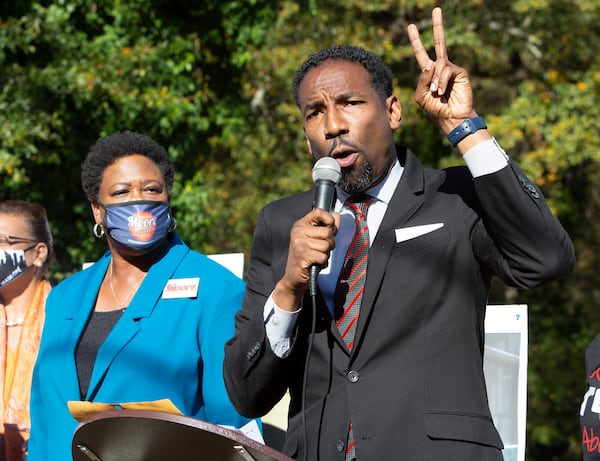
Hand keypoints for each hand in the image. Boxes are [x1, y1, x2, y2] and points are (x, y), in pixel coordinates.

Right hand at [273, 208, 338, 310]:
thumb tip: (336, 214)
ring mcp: (298, 243)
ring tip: (316, 257)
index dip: (329, 220)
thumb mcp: (316, 239)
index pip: (318, 212)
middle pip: (327, 232)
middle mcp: (297, 232)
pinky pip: (323, 256)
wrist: (294, 278)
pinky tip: (315, 264)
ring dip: (325, 255)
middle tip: (319, 250)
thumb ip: (327, 227)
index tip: (329, 228)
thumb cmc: (306, 258)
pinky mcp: (302, 255)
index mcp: (300, 225)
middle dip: (329, 244)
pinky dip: (323, 262)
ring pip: (326, 245)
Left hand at [407, 7, 475, 133]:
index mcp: (428, 73)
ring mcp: (451, 69)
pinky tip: (442, 92)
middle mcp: (440, 68)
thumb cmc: (435, 109)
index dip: (416, 41)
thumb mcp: (420, 96)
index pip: (421, 53)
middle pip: (439, 42)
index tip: (411, 26)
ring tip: (436, 94)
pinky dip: (441, 82)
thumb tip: (429, 63)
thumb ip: (421, 80)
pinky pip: (446, 71)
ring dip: (434, 81)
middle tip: (436, 9)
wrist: (451, 118)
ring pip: (438, 64)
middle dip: (437, 26)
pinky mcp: (460, 73)